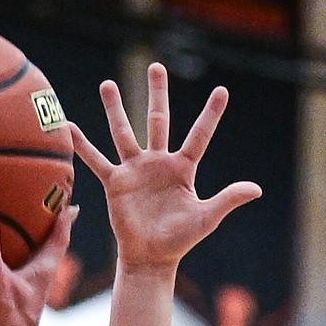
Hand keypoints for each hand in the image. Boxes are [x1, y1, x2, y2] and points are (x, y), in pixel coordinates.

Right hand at [73, 62, 259, 272]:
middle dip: (158, 93)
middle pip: (158, 120)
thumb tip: (257, 189)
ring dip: (115, 109)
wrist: (151, 258)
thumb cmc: (180, 240)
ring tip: (108, 85)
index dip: (211, 114)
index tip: (222, 90)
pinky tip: (68, 126)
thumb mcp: (207, 217)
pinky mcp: (115, 182)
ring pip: (124, 133)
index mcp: (182, 169)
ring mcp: (135, 170)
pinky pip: (96, 160)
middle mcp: (158, 163)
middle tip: (156, 66)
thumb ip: (228, 199)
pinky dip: (82, 145)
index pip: (199, 136)